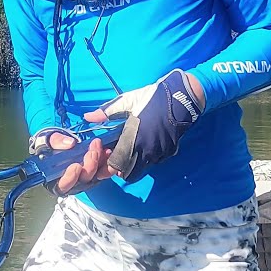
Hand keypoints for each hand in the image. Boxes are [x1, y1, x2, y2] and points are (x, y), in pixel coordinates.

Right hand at [52, 136, 120, 196]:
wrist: (57, 143)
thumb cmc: (49, 145)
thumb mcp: (48, 141)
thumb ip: (56, 141)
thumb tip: (70, 143)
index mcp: (55, 179)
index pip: (63, 186)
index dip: (70, 178)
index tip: (76, 166)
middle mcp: (71, 181)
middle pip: (83, 181)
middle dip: (89, 167)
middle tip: (92, 153)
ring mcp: (83, 177)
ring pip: (94, 176)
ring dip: (99, 162)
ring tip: (98, 147)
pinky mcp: (93, 171)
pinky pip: (101, 169)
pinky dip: (104, 160)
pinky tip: (106, 150)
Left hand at [82, 69, 204, 182]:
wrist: (183, 98)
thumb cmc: (152, 97)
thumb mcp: (128, 101)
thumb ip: (107, 112)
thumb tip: (87, 117)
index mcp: (133, 137)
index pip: (117, 162)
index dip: (110, 165)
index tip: (107, 159)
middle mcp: (146, 149)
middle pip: (130, 172)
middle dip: (122, 169)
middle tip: (118, 159)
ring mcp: (160, 152)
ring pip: (143, 168)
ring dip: (136, 164)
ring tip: (132, 151)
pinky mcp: (170, 151)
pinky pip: (156, 161)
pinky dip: (149, 158)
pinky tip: (147, 146)